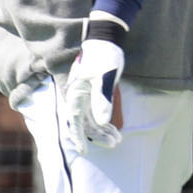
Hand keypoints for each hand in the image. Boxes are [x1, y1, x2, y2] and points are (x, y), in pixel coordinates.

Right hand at [59, 12, 127, 150]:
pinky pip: (96, 112)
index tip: (84, 152)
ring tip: (117, 139)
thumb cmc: (104, 56)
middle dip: (97, 136)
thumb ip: (103, 99)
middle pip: (84, 123)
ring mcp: (85, 95)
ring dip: (102, 131)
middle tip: (114, 143)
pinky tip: (115, 129)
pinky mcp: (93, 93)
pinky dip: (104, 122)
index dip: (78, 138)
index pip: (75, 121)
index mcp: (75, 93)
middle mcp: (77, 96)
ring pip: (91, 119)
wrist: (106, 40)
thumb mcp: (105, 76)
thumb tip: (102, 121)